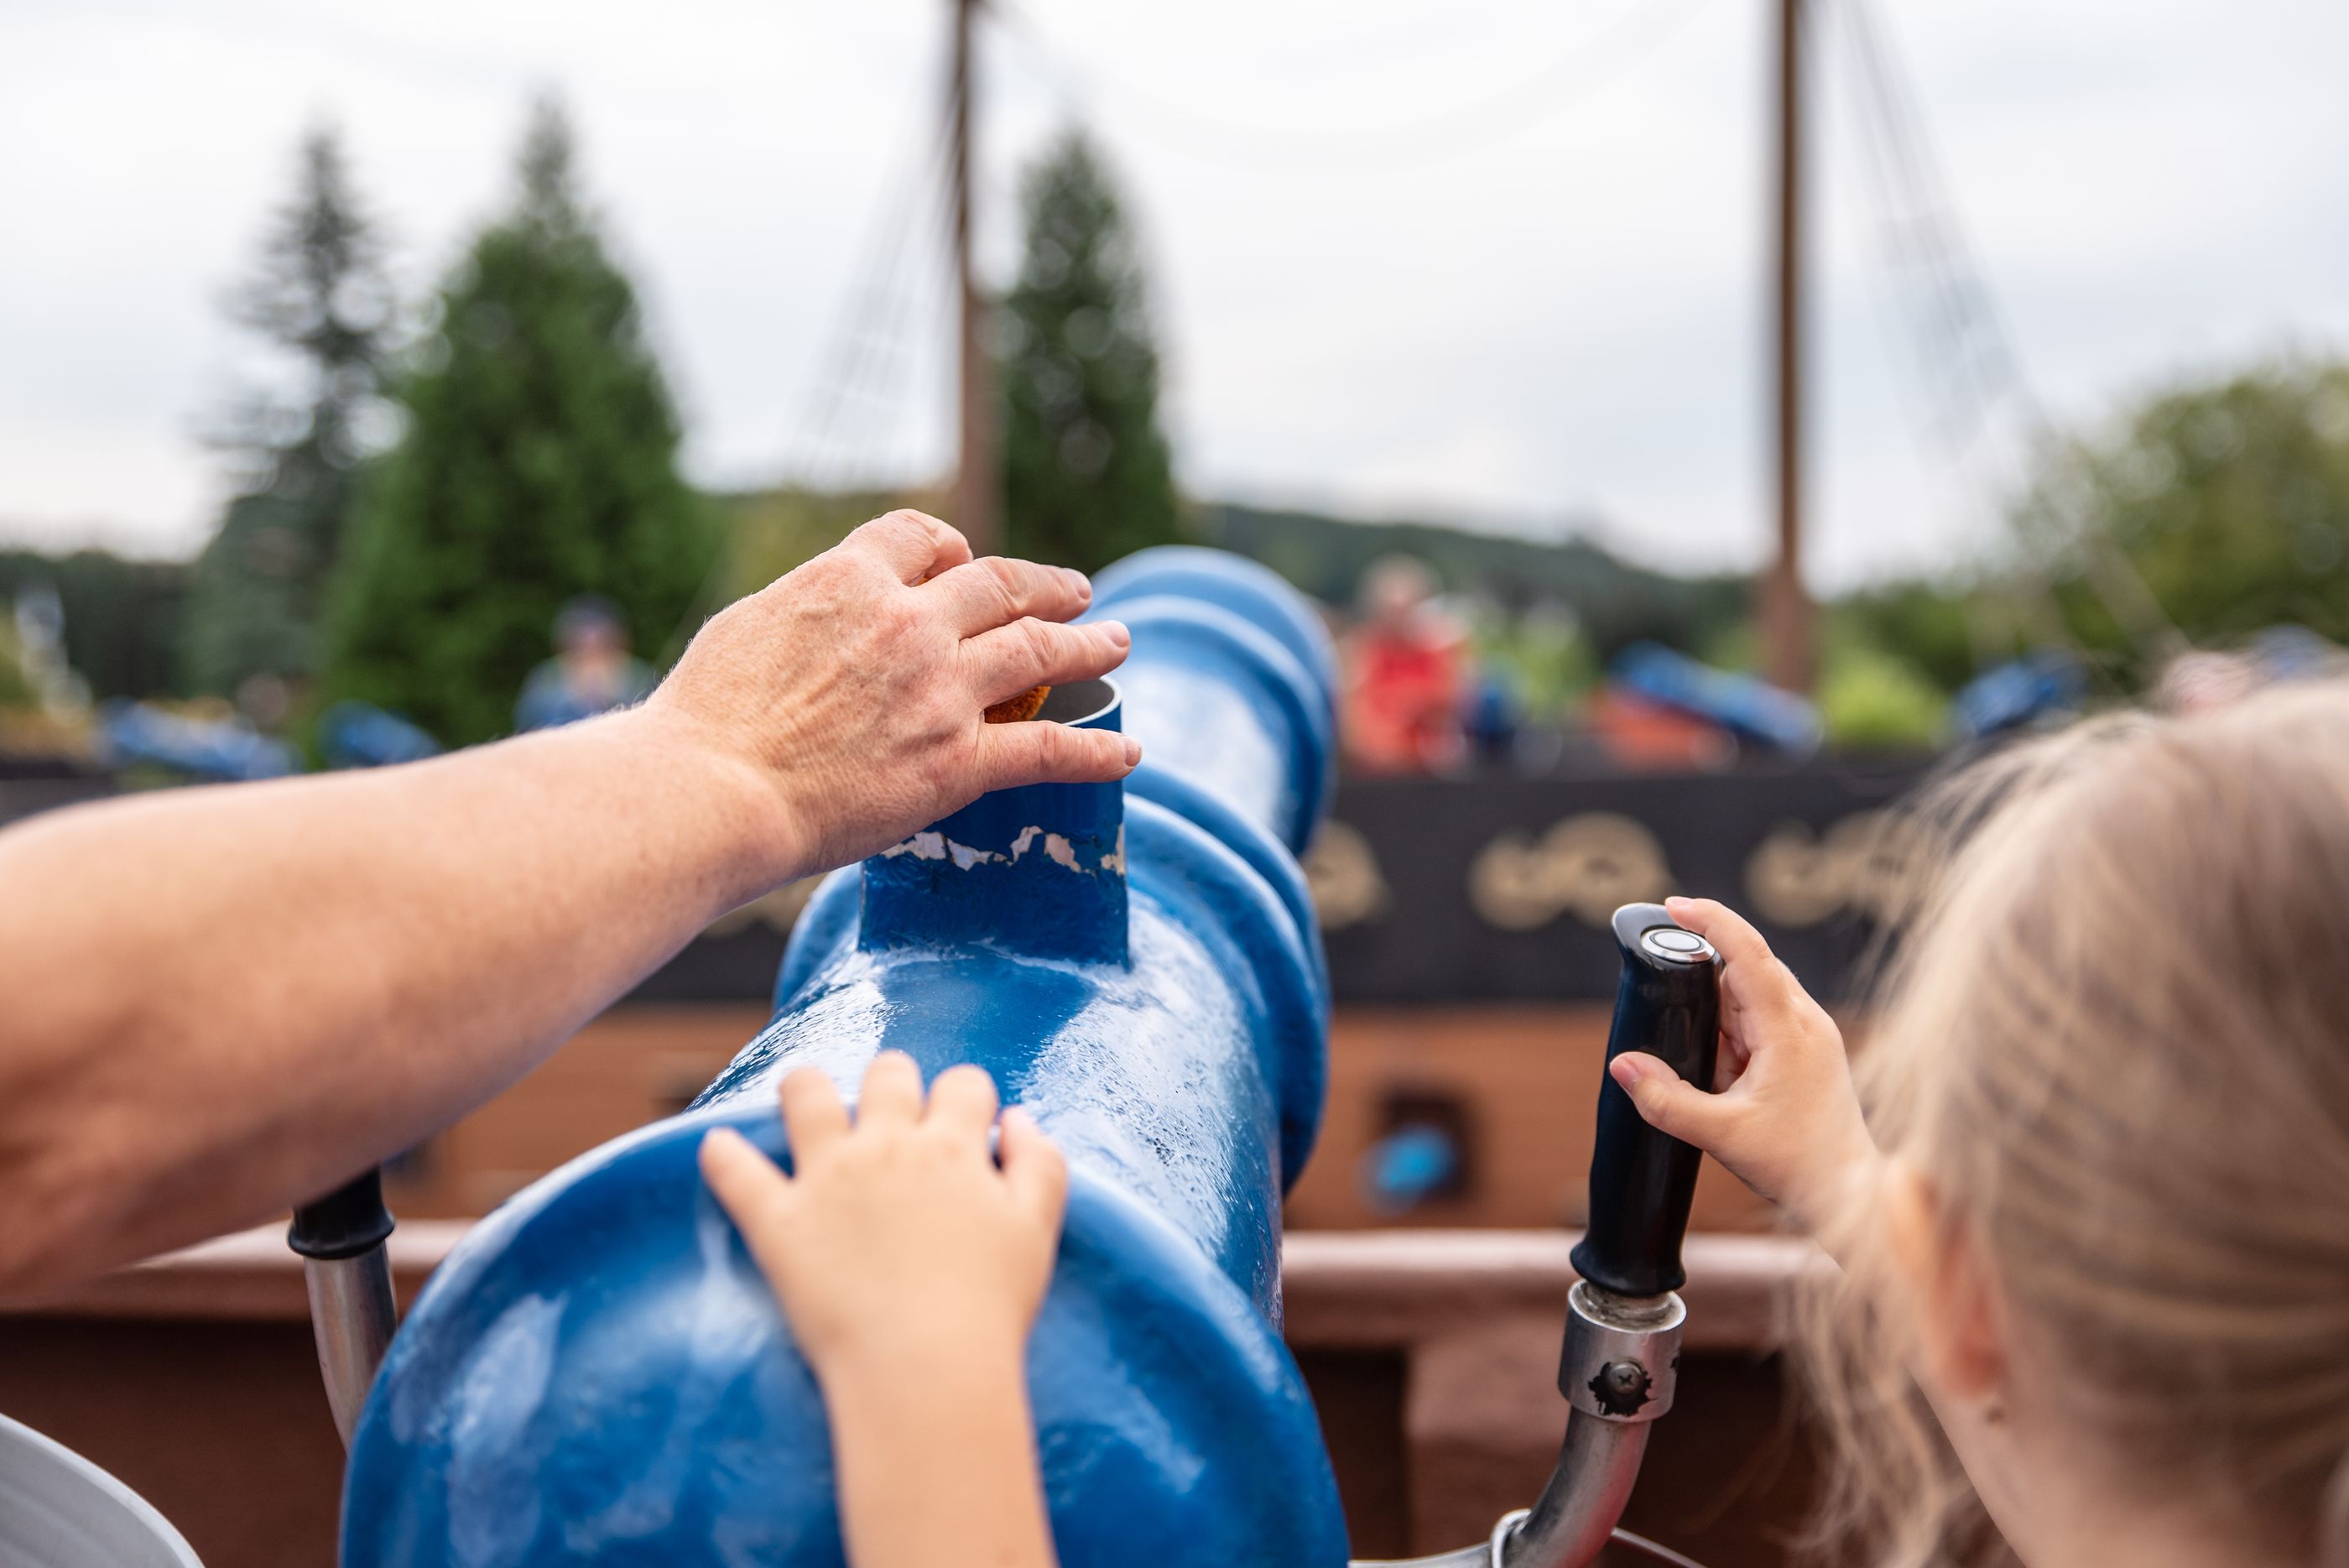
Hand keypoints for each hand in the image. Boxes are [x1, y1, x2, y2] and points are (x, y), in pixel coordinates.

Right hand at [642, 510, 1138, 880]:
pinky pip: (1049, 748)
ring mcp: (940, 689)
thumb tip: (815, 618)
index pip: (922, 538)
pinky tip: (1129, 751)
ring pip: (1039, 651)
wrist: (710, 790)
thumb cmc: (704, 722)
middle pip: (1000, 585)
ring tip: (1119, 642)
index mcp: (849, 578)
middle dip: (1046, 587)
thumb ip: (802, 612)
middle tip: (1078, 593)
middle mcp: (907, 621)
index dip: (951, 549)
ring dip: (1089, 645)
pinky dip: (1098, 750)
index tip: (963, 563)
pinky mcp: (957, 760)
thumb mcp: (746, 627)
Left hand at [700, 1052, 1068, 1380]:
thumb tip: (1016, 1118)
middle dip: (893, 1082)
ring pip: (807, 1093)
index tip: (963, 1120)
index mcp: (952, 1147)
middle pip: (887, 1075)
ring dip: (805, 1086)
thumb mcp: (1039, 1229)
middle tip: (888, 1111)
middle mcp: (887, 1145)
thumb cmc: (990, 1305)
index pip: (963, 1085)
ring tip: (803, 1096)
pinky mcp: (778, 1221)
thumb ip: (1040, 1163)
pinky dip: (723, 1155)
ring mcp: (827, 1177)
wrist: (925, 1366)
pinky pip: (736, 1172)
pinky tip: (717, 1146)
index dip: (966, 1098)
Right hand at [1608, 896, 1879, 1230]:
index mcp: (1791, 1030)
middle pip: (1743, 974)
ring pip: (1749, 1001)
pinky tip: (1733, 1083)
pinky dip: (1734, 1043)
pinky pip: (1759, 1024)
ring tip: (1728, 1085)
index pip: (1749, 953)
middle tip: (1693, 1045)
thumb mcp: (1720, 1134)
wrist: (1849, 1196)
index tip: (1673, 906)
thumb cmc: (1797, 1165)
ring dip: (1721, 1028)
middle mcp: (1807, 1021)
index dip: (1710, 921)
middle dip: (1705, 999)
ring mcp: (1810, 1034)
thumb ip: (1664, 1099)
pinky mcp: (1807, 1050)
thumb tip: (1622, 1065)